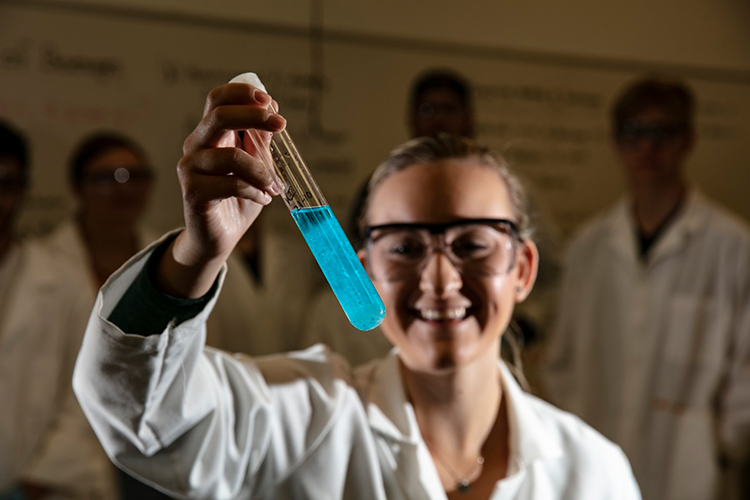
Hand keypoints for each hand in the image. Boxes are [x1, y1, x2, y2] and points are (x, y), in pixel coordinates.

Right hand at [158, 82, 285, 297]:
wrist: (219, 237)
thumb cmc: (238, 199)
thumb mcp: (256, 167)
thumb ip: (260, 143)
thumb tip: (274, 113)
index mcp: (210, 135)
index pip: (217, 100)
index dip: (241, 93)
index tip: (270, 100)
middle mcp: (196, 147)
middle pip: (218, 116)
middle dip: (254, 116)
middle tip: (281, 125)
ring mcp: (190, 169)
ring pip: (231, 156)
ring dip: (261, 170)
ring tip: (274, 186)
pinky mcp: (193, 193)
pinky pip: (231, 184)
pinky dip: (255, 191)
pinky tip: (263, 199)